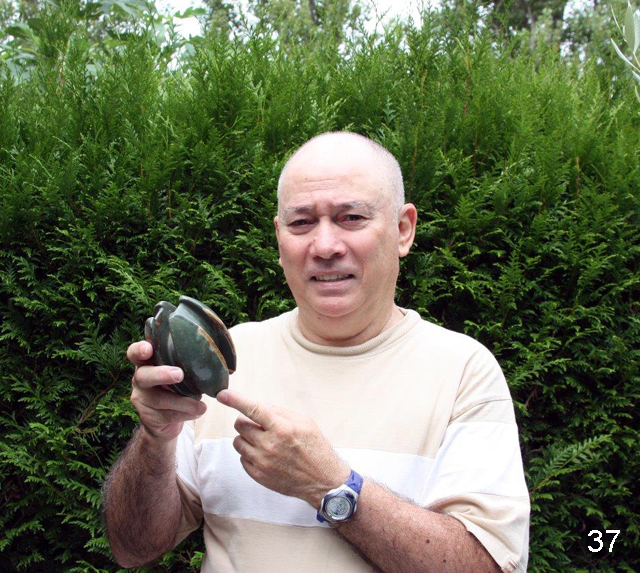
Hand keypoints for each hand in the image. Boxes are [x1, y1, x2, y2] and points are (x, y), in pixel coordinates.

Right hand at [127, 340, 206, 441]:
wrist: (166, 421)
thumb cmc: (178, 387)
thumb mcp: (181, 373)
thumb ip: (188, 363)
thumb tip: (216, 357)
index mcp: (148, 363)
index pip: (135, 353)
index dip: (138, 350)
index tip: (148, 349)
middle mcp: (140, 379)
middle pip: (143, 376)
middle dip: (161, 374)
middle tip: (179, 374)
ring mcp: (141, 399)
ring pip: (159, 400)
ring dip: (183, 402)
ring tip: (201, 405)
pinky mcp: (148, 417)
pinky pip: (167, 415)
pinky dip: (185, 414)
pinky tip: (197, 412)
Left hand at [217, 389, 348, 507]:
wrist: (322, 481)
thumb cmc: (316, 449)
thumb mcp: (305, 423)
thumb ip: (281, 412)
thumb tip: (262, 407)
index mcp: (282, 429)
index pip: (254, 410)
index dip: (236, 400)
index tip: (222, 395)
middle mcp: (269, 445)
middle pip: (240, 425)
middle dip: (247, 421)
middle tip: (260, 425)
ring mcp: (262, 462)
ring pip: (238, 442)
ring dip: (247, 438)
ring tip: (263, 441)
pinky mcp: (258, 476)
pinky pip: (242, 458)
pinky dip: (249, 453)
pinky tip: (265, 454)